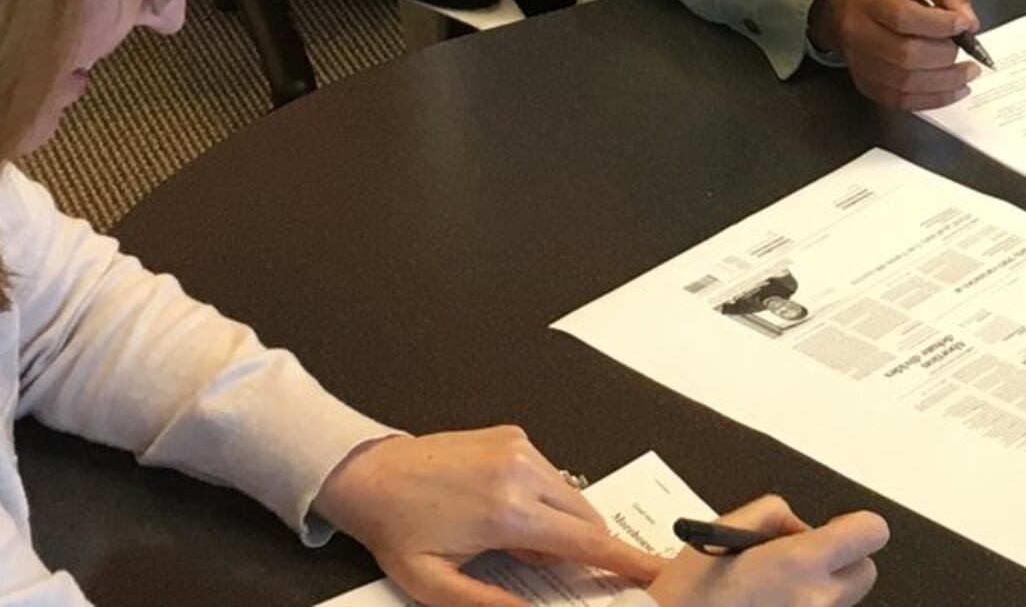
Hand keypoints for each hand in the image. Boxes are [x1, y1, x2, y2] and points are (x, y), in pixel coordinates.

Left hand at [313, 428, 661, 606]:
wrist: (369, 472)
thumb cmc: (397, 526)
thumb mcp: (434, 584)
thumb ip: (490, 604)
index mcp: (507, 512)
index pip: (587, 542)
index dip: (627, 560)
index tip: (657, 569)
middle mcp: (522, 472)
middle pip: (588, 519)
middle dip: (582, 549)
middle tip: (541, 567)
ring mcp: (520, 448)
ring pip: (572, 497)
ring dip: (560, 524)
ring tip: (510, 539)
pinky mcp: (514, 436)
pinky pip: (552, 476)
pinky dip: (545, 500)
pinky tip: (505, 511)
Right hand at [649, 497, 888, 606]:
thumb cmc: (687, 595)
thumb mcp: (723, 529)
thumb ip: (773, 515)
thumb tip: (798, 527)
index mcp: (799, 563)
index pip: (871, 532)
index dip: (855, 527)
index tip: (833, 530)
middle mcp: (815, 600)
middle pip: (865, 572)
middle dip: (841, 561)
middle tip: (803, 560)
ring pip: (839, 600)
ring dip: (818, 589)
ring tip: (773, 589)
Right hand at [806, 0, 977, 110]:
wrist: (849, 8)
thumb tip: (968, 22)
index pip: (903, 16)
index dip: (938, 25)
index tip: (964, 25)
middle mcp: (860, 32)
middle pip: (905, 54)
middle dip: (945, 56)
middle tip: (968, 53)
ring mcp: (861, 63)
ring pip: (905, 82)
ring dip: (945, 82)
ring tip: (968, 74)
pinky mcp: (867, 84)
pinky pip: (901, 100)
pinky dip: (933, 99)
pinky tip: (954, 90)